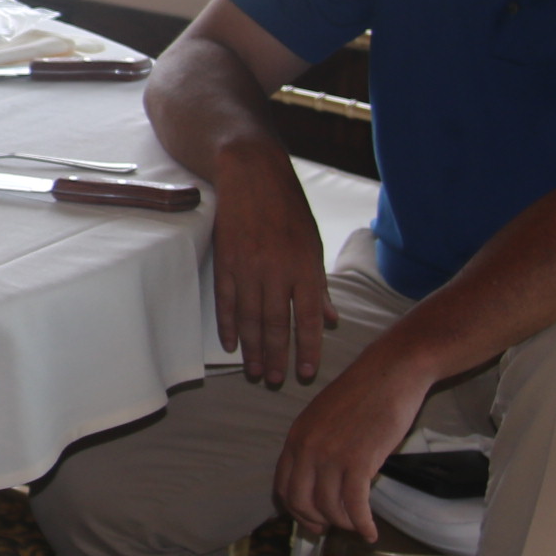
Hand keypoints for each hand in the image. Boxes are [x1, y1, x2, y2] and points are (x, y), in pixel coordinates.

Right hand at [208, 143, 336, 384]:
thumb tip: (330, 319)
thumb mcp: (314, 243)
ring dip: (252, 349)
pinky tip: (230, 344)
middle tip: (275, 381)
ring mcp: (247, 267)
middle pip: (275, 324)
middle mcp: (276, 271)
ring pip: (249, 318)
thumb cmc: (288, 208)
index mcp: (304, 267)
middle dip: (276, 356)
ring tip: (254, 372)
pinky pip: (225, 301)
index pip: (307, 318)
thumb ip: (319, 285)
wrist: (251, 174)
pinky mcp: (225, 261)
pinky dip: (227, 324)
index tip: (305, 372)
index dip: (307, 348)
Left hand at [272, 348, 425, 541]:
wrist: (390, 373)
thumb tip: (320, 478)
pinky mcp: (358, 461)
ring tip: (356, 526)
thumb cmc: (364, 393)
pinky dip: (362, 524)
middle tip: (328, 529)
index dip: (295, 508)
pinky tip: (370, 533)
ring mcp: (331, 455)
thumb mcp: (325, 417)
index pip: (283, 485)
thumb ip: (317, 445)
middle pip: (299, 501)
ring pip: (328, 507)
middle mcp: (307, 448)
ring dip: (343, 523)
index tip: (309, 518)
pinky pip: (354, 505)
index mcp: (296, 436)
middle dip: (313, 521)